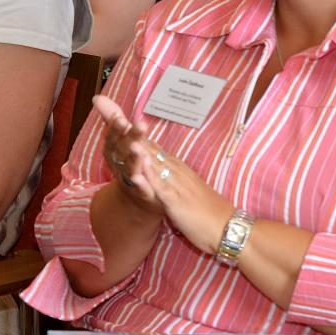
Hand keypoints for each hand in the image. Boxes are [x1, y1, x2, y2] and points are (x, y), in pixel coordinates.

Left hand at [93, 96, 230, 254]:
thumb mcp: (184, 188)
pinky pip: (160, 189)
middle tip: (106, 107)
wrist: (229, 227)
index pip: (148, 143)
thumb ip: (171, 177)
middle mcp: (173, 170)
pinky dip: (148, 179)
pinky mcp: (177, 202)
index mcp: (174, 167)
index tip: (112, 112)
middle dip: (126, 127)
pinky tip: (136, 171)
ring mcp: (175, 184)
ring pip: (152, 162)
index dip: (129, 128)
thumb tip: (160, 168)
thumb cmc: (207, 210)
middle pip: (147, 145)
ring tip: (119, 128)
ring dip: (136, 146)